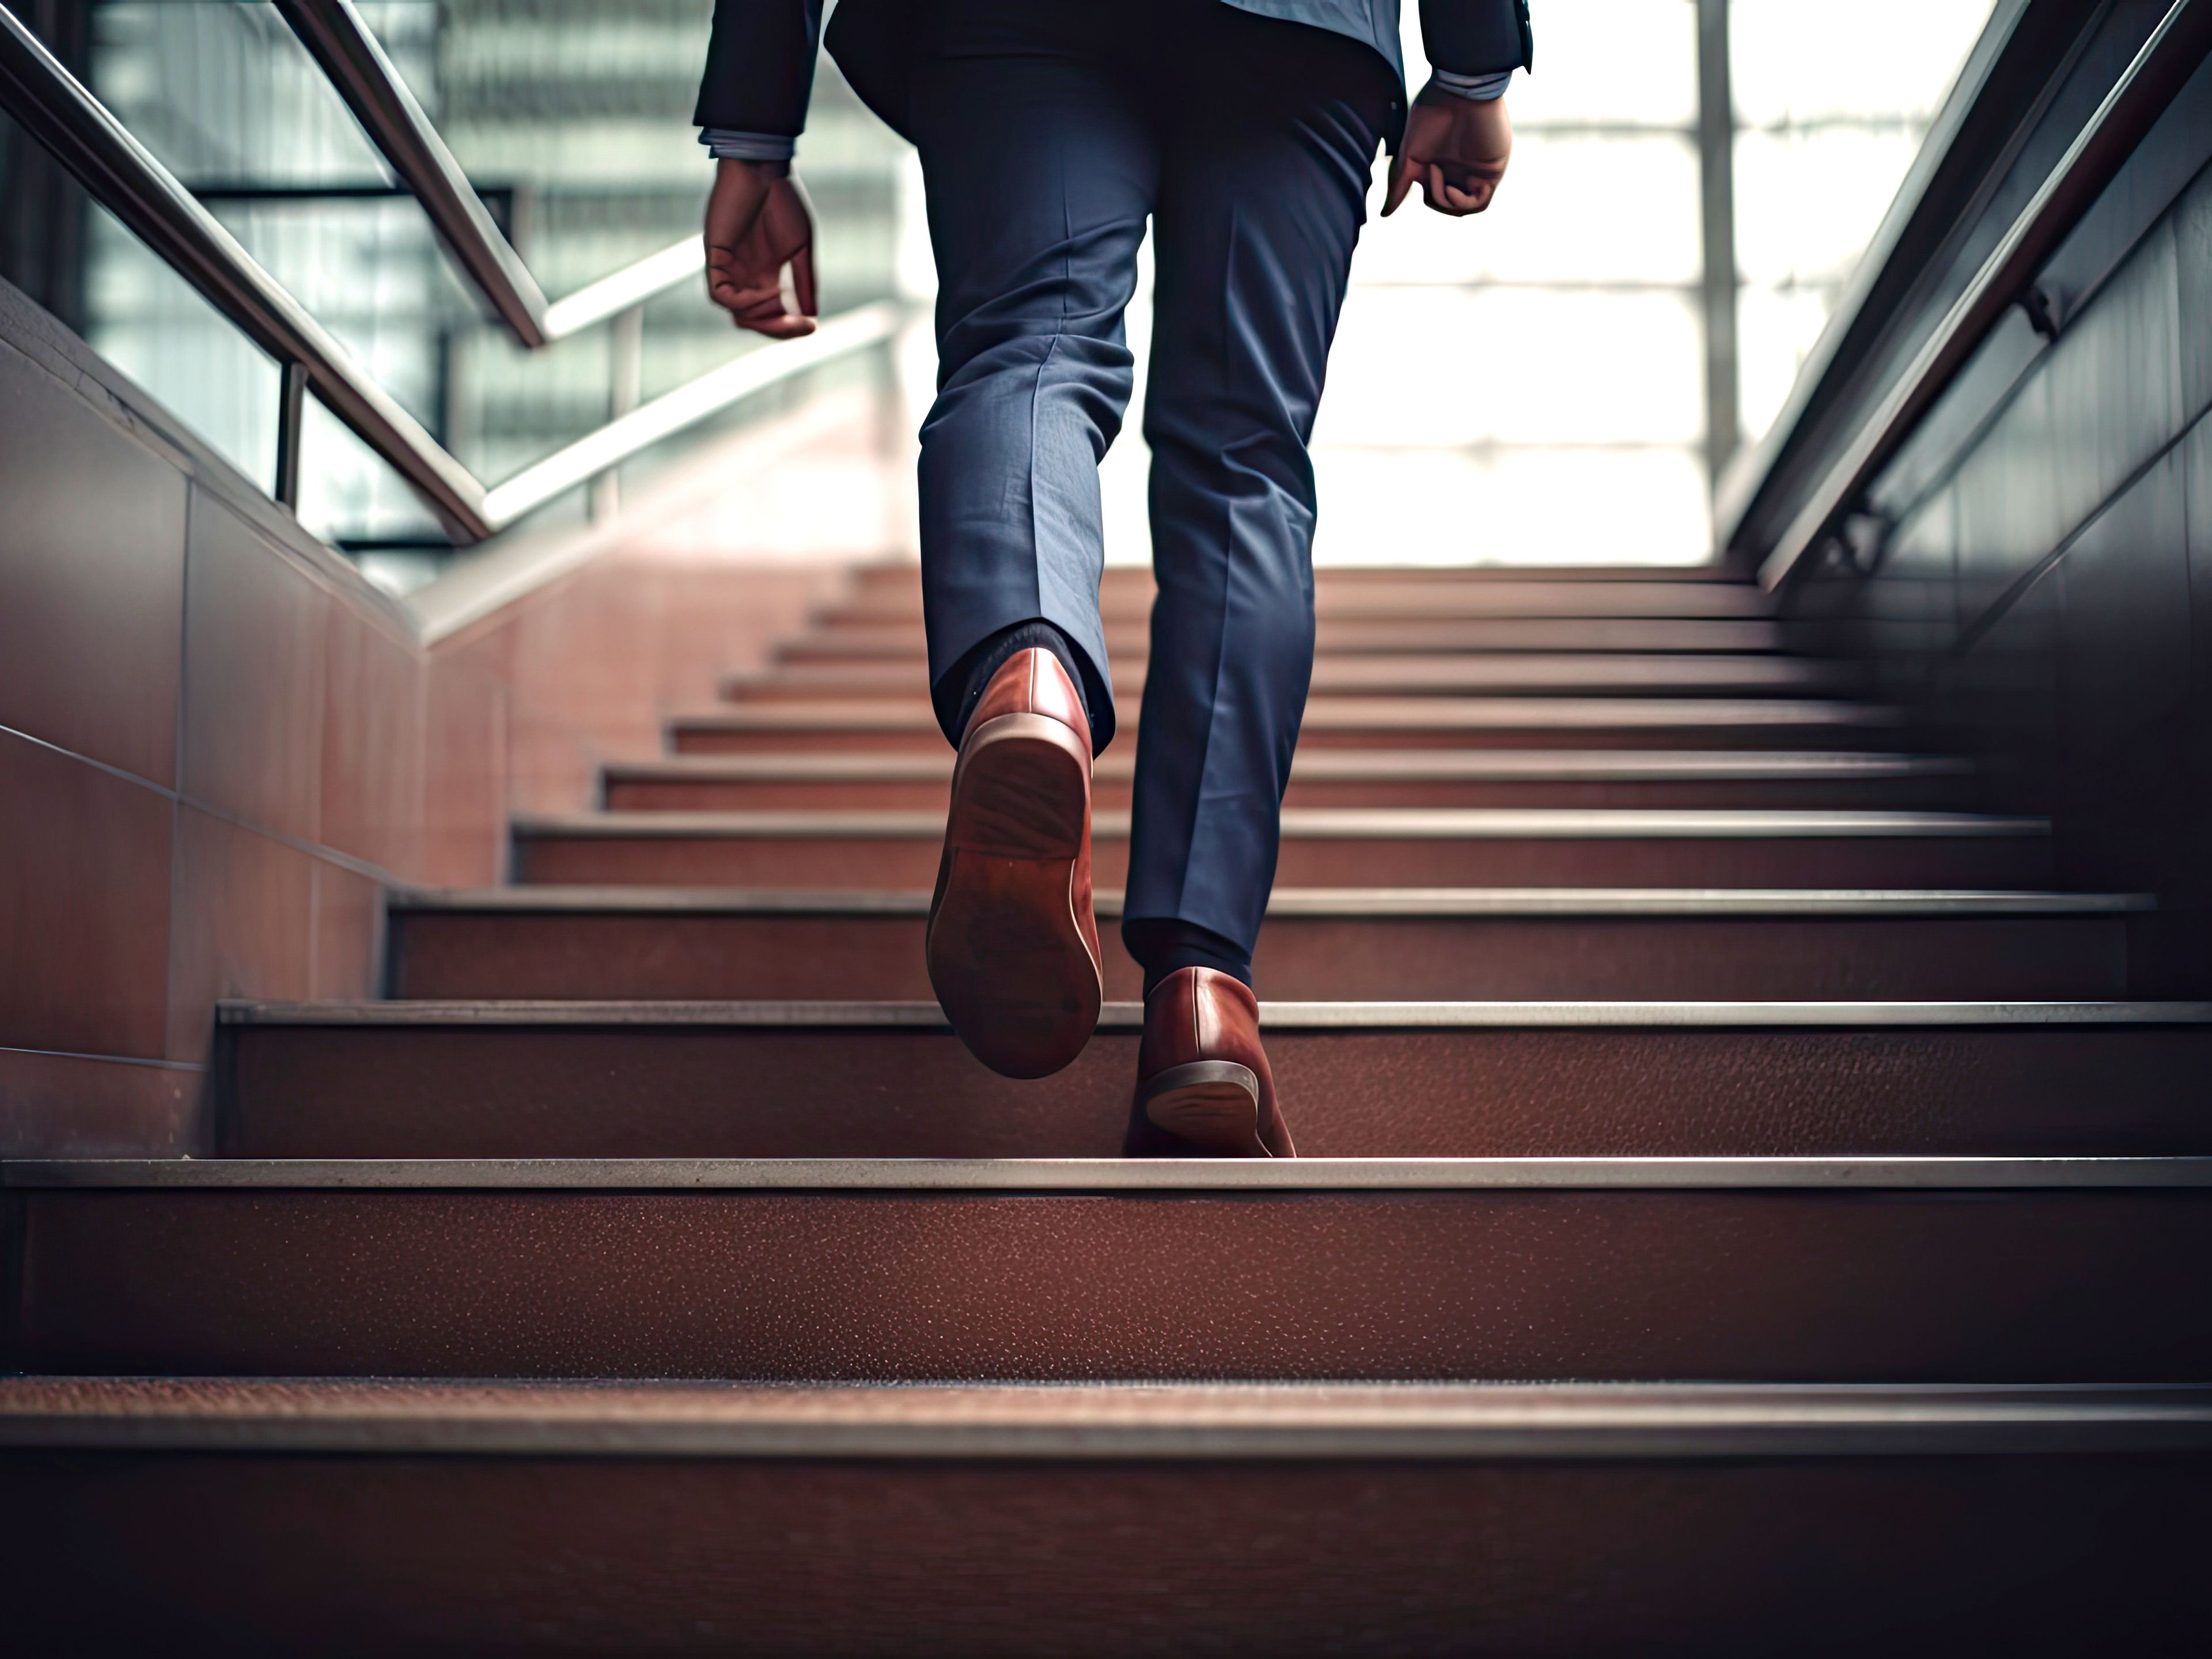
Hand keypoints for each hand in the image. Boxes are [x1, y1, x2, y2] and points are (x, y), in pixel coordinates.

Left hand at [704, 157, 816, 336]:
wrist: (761, 168)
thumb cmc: (782, 200)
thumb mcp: (800, 247)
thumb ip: (803, 280)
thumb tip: (811, 315)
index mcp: (766, 275)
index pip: (771, 315)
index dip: (789, 328)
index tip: (812, 326)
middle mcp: (746, 276)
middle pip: (754, 320)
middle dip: (777, 329)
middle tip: (802, 326)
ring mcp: (729, 269)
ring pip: (737, 313)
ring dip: (762, 317)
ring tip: (784, 304)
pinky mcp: (715, 258)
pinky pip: (721, 295)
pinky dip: (743, 302)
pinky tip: (767, 293)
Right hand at [1383, 88, 1511, 217]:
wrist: (1462, 90)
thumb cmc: (1434, 113)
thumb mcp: (1410, 153)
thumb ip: (1399, 183)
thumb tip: (1384, 214)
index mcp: (1441, 165)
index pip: (1433, 197)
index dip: (1424, 195)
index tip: (1410, 186)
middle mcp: (1459, 171)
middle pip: (1447, 206)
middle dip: (1435, 199)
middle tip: (1431, 169)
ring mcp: (1476, 172)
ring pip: (1462, 208)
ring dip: (1447, 202)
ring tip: (1441, 177)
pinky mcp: (1492, 171)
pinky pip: (1480, 203)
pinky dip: (1464, 203)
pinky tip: (1452, 189)